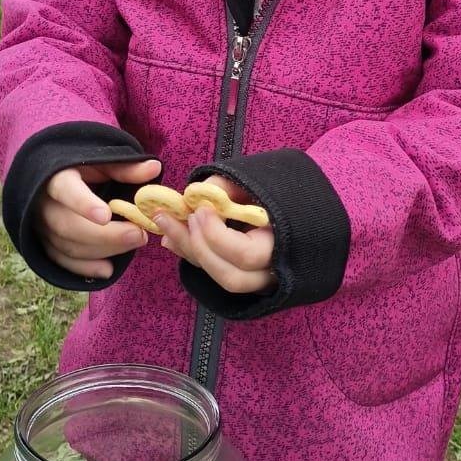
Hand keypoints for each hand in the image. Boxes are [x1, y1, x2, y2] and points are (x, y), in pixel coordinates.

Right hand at [35, 159, 162, 281]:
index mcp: (56, 177)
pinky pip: (63, 262)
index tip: (106, 215)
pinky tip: (109, 269)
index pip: (65, 190)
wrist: (53, 182)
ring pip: (68, 246)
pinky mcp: (46, 245)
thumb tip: (154, 168)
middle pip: (69, 226)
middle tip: (139, 234)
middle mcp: (43, 205)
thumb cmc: (83, 169)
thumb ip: (125, 168)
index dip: (83, 204)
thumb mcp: (102, 162)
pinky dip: (86, 268)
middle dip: (106, 235)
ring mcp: (42, 228)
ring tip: (136, 241)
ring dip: (104, 250)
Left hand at [154, 176, 276, 296]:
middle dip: (199, 247)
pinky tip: (170, 237)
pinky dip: (192, 255)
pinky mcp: (242, 275)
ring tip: (165, 224)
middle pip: (230, 277)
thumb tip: (195, 194)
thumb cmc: (277, 191)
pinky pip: (215, 272)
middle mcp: (273, 270)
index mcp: (285, 244)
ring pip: (220, 279)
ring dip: (190, 252)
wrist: (295, 206)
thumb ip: (227, 186)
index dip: (217, 236)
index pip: (247, 255)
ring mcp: (259, 279)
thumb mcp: (257, 182)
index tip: (201, 209)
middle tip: (181, 216)